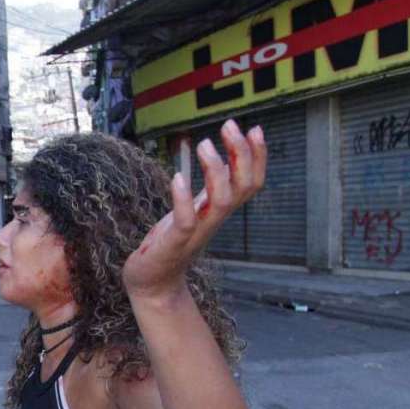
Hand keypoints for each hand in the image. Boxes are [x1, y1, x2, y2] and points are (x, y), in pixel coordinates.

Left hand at [123, 120, 265, 300]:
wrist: (152, 282)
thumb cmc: (171, 242)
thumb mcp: (194, 209)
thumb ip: (210, 189)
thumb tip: (224, 160)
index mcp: (219, 210)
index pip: (251, 182)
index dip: (258, 156)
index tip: (255, 128)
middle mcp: (213, 219)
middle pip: (244, 186)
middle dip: (242, 154)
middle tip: (228, 125)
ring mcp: (196, 231)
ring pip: (222, 201)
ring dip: (216, 170)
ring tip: (203, 143)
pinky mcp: (175, 243)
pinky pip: (187, 221)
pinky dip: (183, 199)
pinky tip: (177, 177)